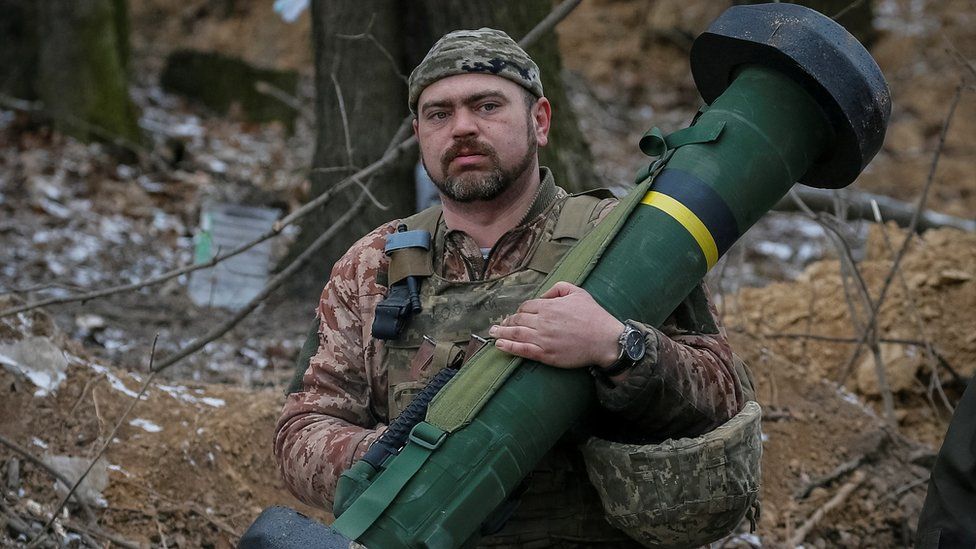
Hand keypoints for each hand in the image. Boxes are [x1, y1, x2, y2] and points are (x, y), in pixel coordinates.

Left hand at [489, 281, 622, 368]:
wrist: (605, 340)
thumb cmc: (594, 316)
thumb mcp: (578, 292)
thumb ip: (559, 288)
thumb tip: (544, 295)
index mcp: (549, 306)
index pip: (526, 306)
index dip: (519, 310)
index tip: (517, 314)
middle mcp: (543, 322)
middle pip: (518, 319)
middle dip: (507, 321)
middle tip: (498, 324)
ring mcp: (543, 339)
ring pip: (516, 334)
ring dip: (502, 333)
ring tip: (493, 333)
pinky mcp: (546, 354)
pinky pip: (523, 350)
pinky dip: (509, 347)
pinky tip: (500, 345)